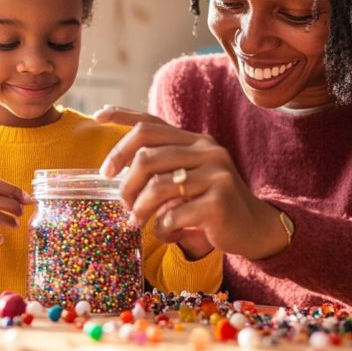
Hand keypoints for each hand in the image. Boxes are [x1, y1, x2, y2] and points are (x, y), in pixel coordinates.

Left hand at [94, 105, 288, 259]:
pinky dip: (161, 229)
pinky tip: (167, 234)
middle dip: (125, 181)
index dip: (122, 116)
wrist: (254, 228)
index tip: (97, 117)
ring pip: (156, 186)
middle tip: (120, 202)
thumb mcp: (187, 179)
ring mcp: (216, 174)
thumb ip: (161, 169)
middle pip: (146, 155)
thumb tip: (115, 171)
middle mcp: (207, 150)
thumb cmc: (210, 204)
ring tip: (137, 222)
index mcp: (195, 141)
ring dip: (138, 209)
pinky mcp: (219, 202)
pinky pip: (172, 215)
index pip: (152, 122)